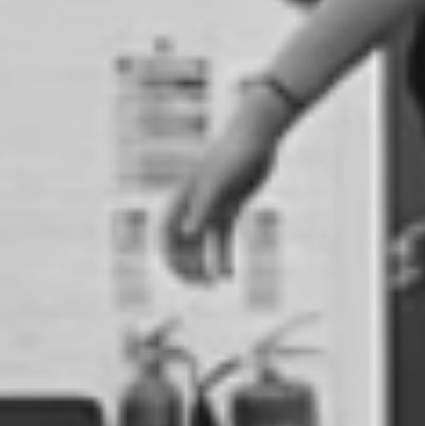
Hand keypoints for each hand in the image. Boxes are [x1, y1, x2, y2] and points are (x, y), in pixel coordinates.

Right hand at [163, 95, 285, 283]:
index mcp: (184, 198)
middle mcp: (194, 205)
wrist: (257, 138)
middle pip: (183, 243)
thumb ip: (202, 208)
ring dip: (205, 265)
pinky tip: (229, 275)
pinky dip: (225, 256)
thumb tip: (187, 234)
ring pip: (203, 244)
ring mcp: (213, 207)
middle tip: (199, 287)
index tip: (179, 276)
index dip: (169, 255)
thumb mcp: (218, 184)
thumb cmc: (234, 155)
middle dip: (186, 266)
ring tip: (212, 286)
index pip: (167, 233)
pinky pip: (224, 238)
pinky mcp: (231, 208)